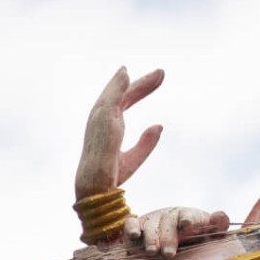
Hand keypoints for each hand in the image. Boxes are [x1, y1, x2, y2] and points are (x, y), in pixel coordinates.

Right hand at [75, 67, 164, 198]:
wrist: (97, 188)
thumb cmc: (111, 176)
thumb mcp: (134, 159)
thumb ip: (146, 142)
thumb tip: (159, 125)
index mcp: (109, 129)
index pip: (125, 103)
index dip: (139, 91)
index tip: (156, 80)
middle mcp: (102, 122)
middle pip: (122, 96)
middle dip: (141, 84)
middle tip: (162, 72)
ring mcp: (100, 121)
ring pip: (114, 94)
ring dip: (131, 81)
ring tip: (151, 71)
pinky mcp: (101, 123)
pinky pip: (109, 99)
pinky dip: (116, 86)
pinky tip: (125, 74)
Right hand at [127, 206, 230, 257]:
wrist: (172, 235)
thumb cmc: (194, 236)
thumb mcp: (208, 232)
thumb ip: (218, 226)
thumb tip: (220, 217)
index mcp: (188, 216)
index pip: (188, 215)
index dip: (188, 219)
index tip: (187, 226)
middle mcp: (169, 216)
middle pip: (168, 223)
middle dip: (168, 238)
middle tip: (168, 253)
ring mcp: (153, 220)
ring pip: (150, 226)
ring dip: (150, 238)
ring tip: (151, 251)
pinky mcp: (137, 225)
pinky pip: (131, 223)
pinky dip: (130, 228)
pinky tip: (132, 236)